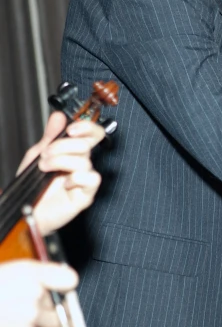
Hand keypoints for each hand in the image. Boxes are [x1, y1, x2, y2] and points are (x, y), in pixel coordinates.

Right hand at [0, 260, 77, 326]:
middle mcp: (34, 292)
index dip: (68, 283)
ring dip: (65, 325)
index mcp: (30, 272)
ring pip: (58, 321)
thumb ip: (31, 275)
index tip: (66, 287)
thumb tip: (51, 281)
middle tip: (65, 308)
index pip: (67, 278)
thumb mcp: (10, 271)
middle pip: (61, 301)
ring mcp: (30, 315)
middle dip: (63, 306)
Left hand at [17, 112, 104, 234]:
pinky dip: (75, 178)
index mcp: (74, 153)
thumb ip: (50, 136)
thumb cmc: (33, 186)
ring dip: (60, 161)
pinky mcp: (86, 195)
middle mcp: (82, 165)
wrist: (25, 210)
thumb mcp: (38, 155)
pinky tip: (63, 184)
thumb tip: (59, 116)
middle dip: (62, 146)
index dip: (87, 128)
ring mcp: (85, 180)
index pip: (92, 135)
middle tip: (45, 155)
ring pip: (84, 161)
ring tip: (44, 168)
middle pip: (86, 144)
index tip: (71, 129)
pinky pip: (91, 179)